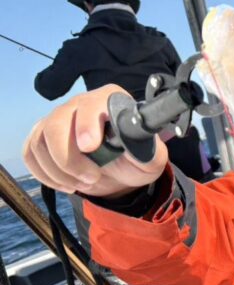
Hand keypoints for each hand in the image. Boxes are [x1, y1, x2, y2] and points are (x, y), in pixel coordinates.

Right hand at [22, 84, 168, 198]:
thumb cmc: (135, 159)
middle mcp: (79, 104)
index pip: (91, 105)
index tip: (90, 147)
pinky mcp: (41, 136)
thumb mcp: (152, 158)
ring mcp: (56, 119)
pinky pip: (30, 154)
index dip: (87, 124)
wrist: (120, 171)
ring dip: (60, 171)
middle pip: (56, 123)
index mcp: (109, 100)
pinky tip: (68, 184)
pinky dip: (46, 175)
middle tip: (92, 178)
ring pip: (40, 142)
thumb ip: (149, 150)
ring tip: (85, 184)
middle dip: (69, 158)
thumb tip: (137, 143)